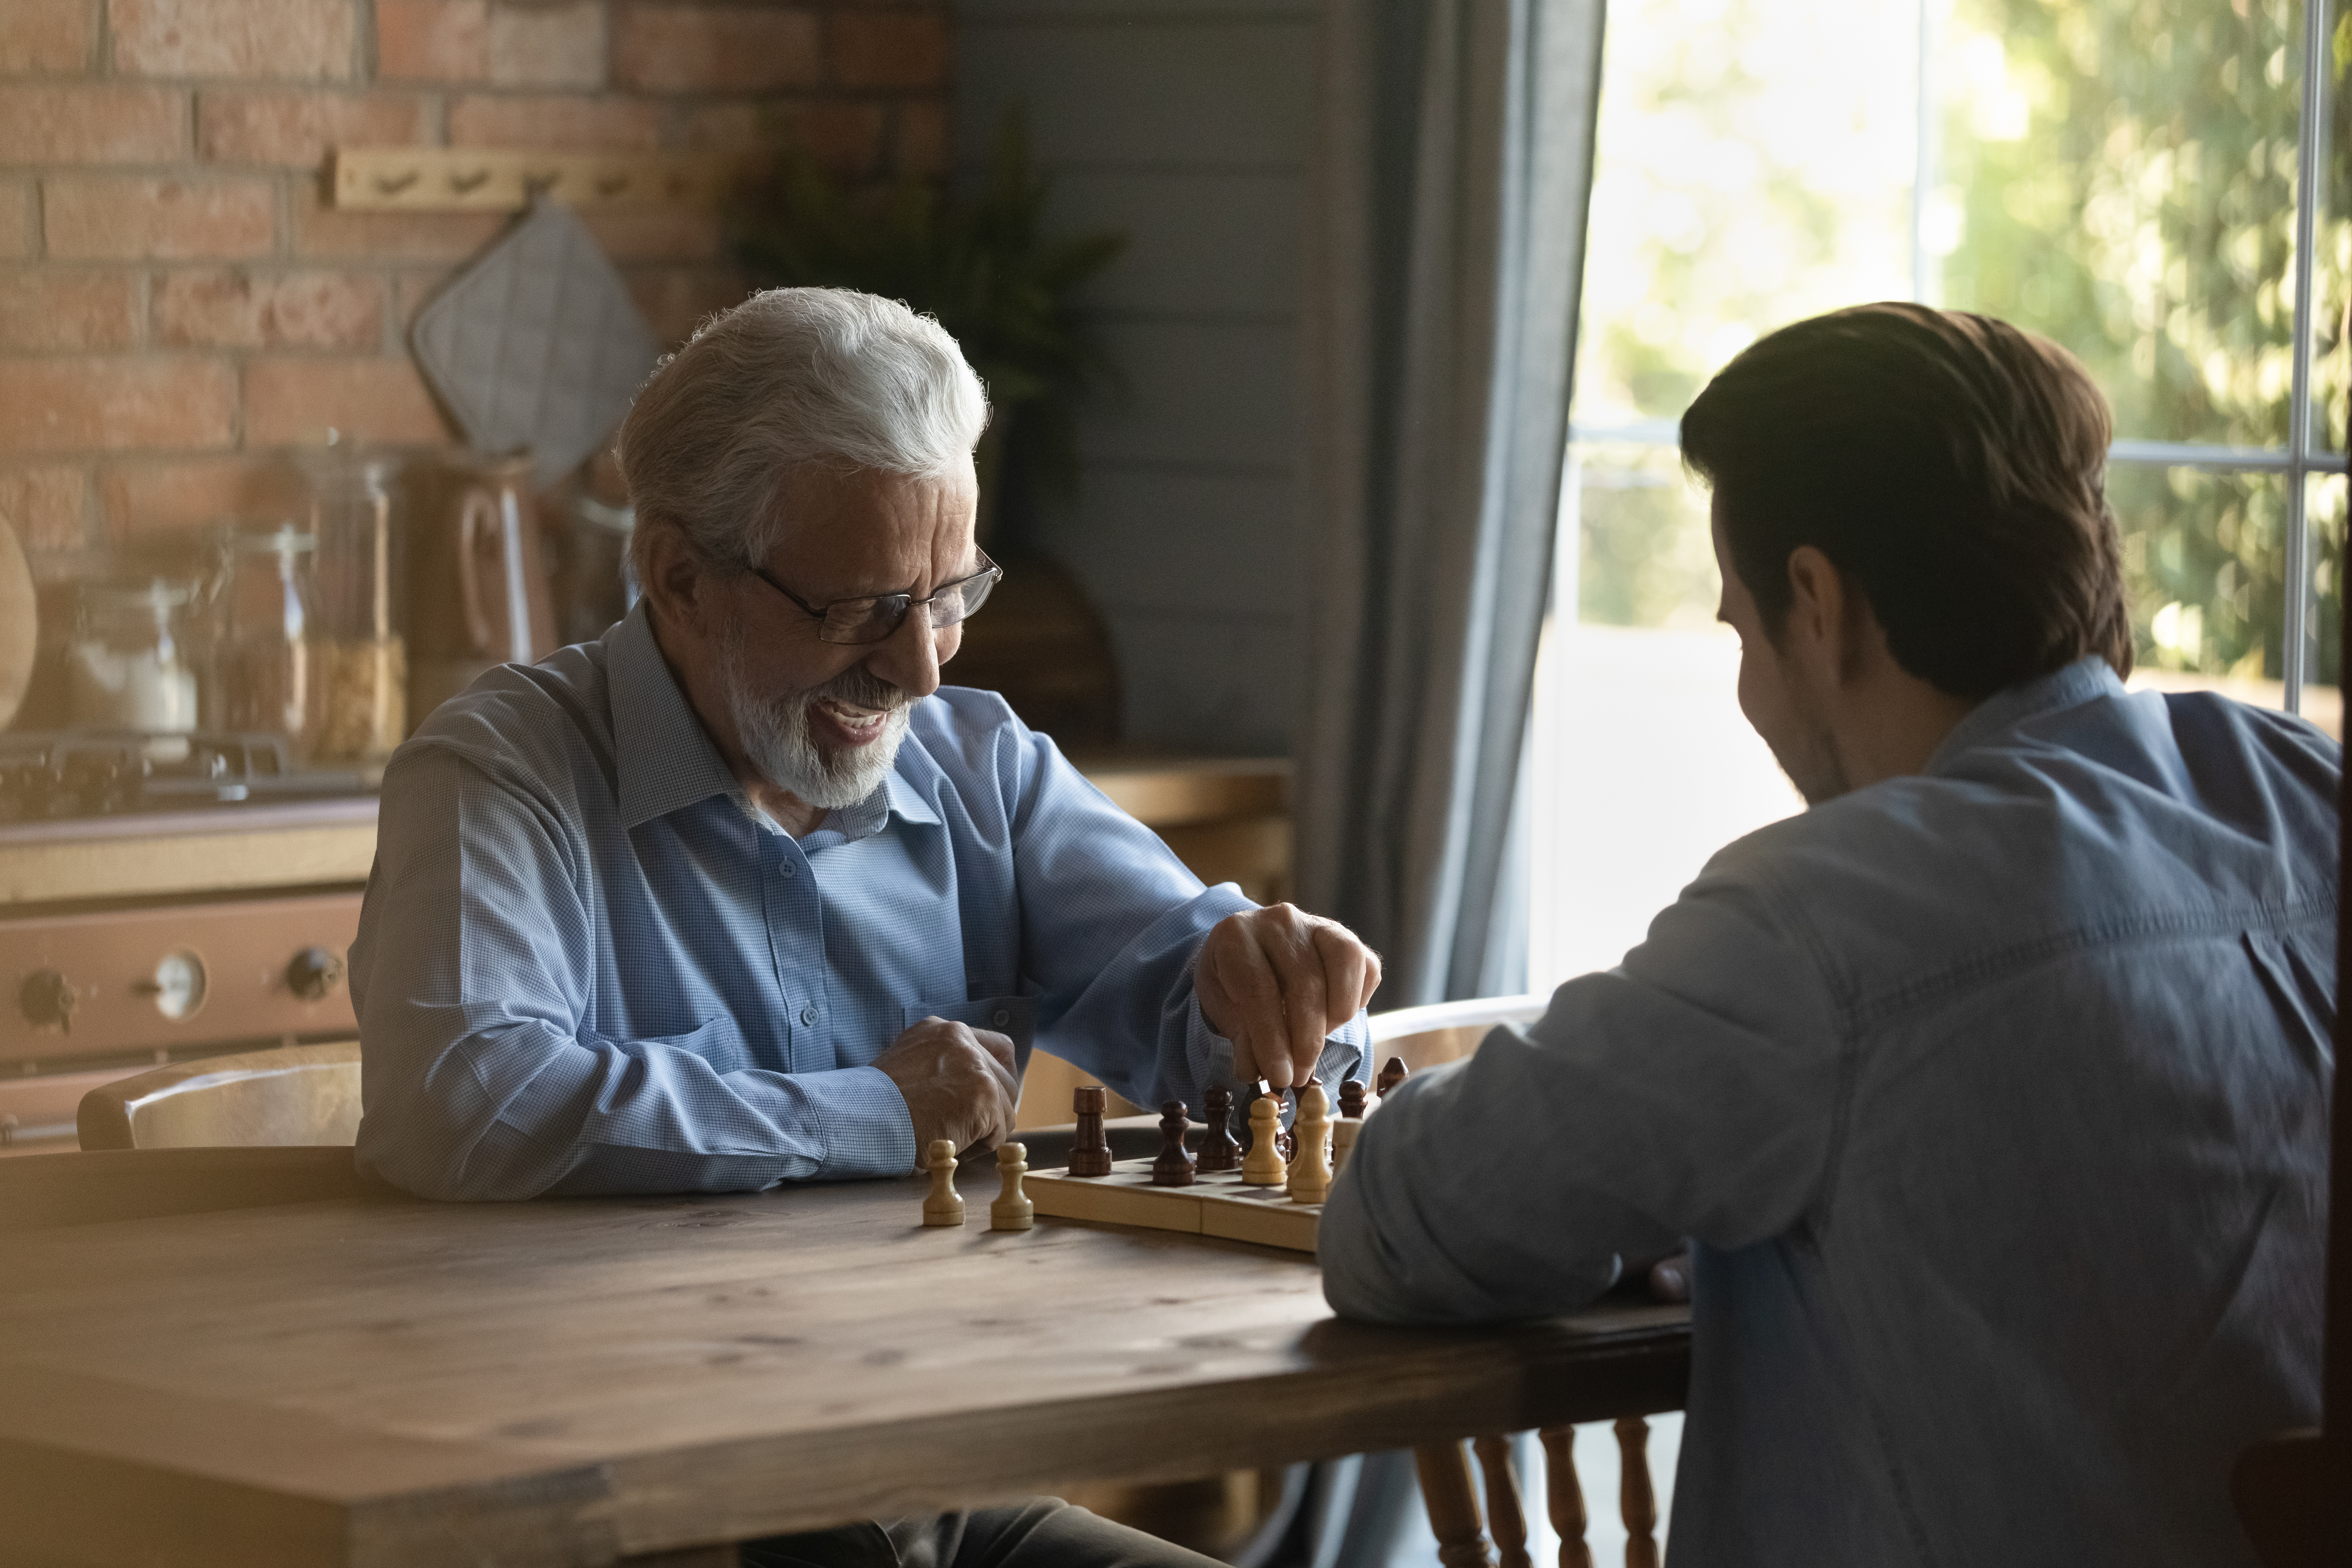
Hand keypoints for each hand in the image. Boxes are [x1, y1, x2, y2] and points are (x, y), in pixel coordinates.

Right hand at [872, 1017, 1018, 1167]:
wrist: (858, 1120)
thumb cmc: (872, 1107)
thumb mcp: (908, 1067)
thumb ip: (940, 1068)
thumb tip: (964, 1091)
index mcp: (942, 1031)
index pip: (996, 1048)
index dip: (995, 1078)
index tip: (983, 1101)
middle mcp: (961, 1040)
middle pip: (1007, 1077)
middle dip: (994, 1107)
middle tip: (968, 1128)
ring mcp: (975, 1066)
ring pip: (1006, 1107)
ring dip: (983, 1130)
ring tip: (950, 1139)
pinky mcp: (983, 1096)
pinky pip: (999, 1132)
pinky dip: (979, 1147)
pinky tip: (951, 1146)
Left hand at [1196, 904, 1381, 1088]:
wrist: (1249, 951)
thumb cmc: (1233, 982)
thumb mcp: (1224, 1009)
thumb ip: (1243, 1039)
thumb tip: (1256, 1072)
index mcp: (1237, 936)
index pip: (1259, 989)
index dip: (1272, 1038)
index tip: (1280, 1076)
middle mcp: (1279, 921)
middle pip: (1304, 983)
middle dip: (1305, 1039)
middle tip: (1300, 1076)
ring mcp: (1316, 924)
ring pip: (1342, 967)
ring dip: (1334, 1018)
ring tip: (1315, 1048)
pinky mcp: (1345, 936)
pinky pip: (1366, 968)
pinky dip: (1356, 1001)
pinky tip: (1332, 1020)